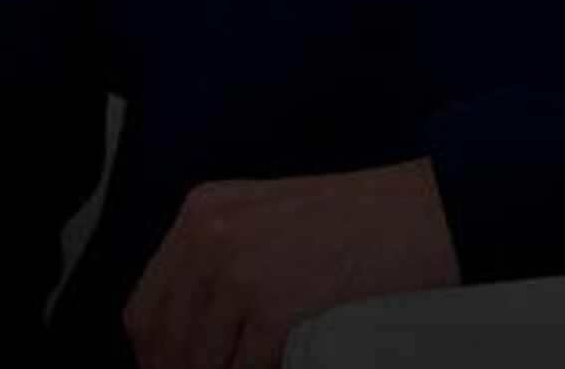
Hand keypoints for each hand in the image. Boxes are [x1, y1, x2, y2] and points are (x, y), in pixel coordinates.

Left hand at [121, 157, 460, 368]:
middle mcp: (210, 236)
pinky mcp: (275, 308)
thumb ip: (225, 259)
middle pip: (161, 337)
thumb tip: (198, 324)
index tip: (170, 368)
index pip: (146, 303)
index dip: (155, 350)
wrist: (418, 214)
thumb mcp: (266, 220)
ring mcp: (240, 271)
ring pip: (196, 361)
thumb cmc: (357, 221)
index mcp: (204, 212)